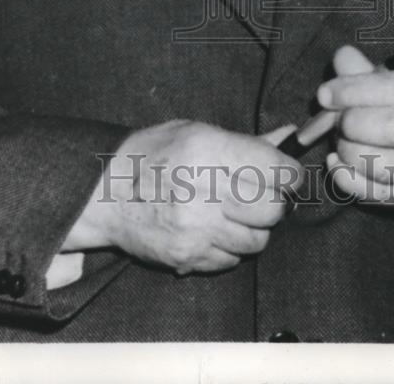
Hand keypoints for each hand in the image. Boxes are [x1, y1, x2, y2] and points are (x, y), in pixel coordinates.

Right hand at [64, 120, 301, 274]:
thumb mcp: (196, 132)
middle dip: (273, 202)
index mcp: (209, 151)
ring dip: (254, 228)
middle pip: (273, 209)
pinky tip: (213, 230)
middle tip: (258, 194)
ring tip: (233, 213)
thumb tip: (287, 137)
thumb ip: (244, 141)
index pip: (277, 170)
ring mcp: (197, 229)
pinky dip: (230, 248)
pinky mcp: (188, 257)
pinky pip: (232, 260)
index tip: (286, 173)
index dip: (289, 173)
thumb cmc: (151, 155)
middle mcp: (205, 191)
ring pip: (258, 240)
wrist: (104, 193)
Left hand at [318, 45, 393, 215]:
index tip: (325, 94)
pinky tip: (337, 162)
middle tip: (340, 119)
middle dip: (352, 122)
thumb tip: (342, 57)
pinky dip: (346, 177)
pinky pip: (372, 193)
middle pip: (391, 129)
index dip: (352, 91)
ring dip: (347, 151)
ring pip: (380, 165)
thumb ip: (370, 72)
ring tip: (342, 140)